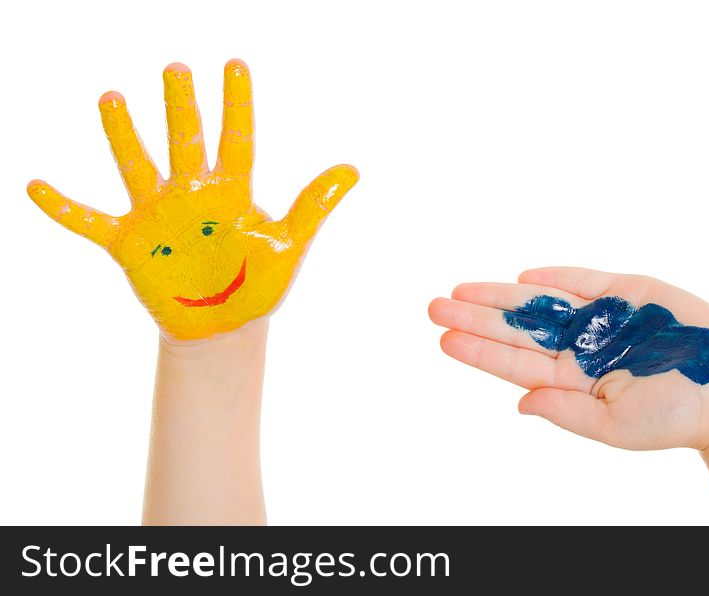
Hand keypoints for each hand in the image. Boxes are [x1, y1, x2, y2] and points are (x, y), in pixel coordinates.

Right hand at [27, 60, 357, 340]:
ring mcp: (157, 215)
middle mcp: (192, 194)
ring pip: (137, 166)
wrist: (224, 326)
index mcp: (233, 192)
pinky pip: (89, 221)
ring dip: (124, 136)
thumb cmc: (259, 285)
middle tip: (176, 69)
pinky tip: (34, 185)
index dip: (236, 103)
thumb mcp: (289, 246)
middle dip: (180, 106)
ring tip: (113, 99)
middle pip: (184, 141)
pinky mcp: (128, 244)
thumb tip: (352, 169)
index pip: (236, 138)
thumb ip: (313, 207)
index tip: (235, 64)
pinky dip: (63, 207)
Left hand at [429, 266, 708, 450]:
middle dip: (476, 318)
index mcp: (573, 381)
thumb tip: (519, 404)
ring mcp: (602, 319)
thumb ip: (567, 413)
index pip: (515, 364)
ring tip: (461, 291)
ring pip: (542, 303)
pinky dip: (557, 278)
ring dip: (502, 296)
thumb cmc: (677, 417)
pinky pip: (585, 282)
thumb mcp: (616, 426)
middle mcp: (580, 348)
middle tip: (433, 307)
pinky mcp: (629, 292)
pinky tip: (524, 277)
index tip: (443, 339)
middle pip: (518, 329)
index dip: (480, 351)